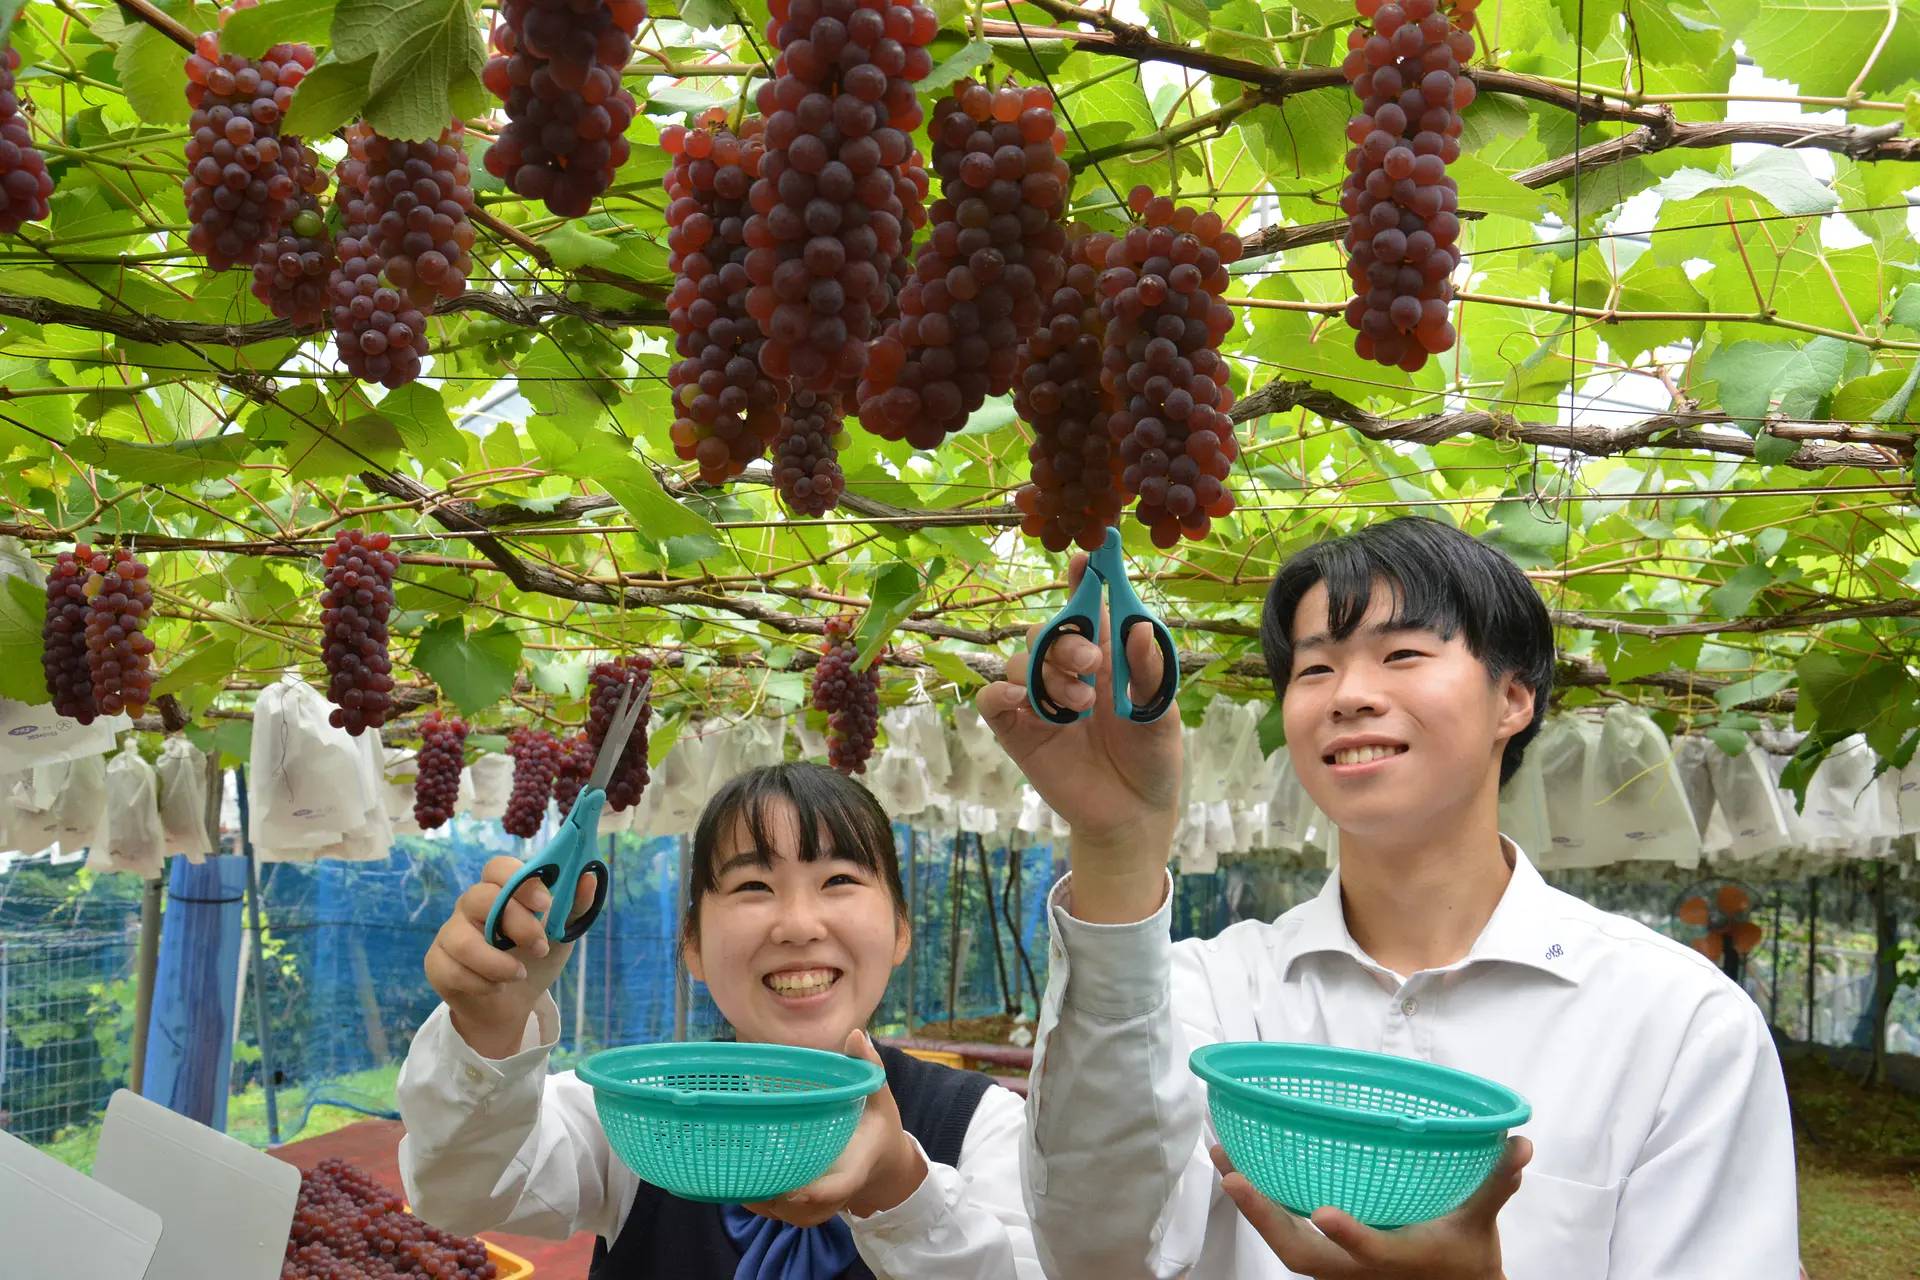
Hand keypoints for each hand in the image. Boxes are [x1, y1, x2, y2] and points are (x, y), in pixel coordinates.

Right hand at [423, 855, 595, 1060]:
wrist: (516, 1005)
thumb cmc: (536, 959)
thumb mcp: (562, 934)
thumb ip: (575, 906)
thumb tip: (590, 876)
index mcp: (500, 890)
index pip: (497, 867)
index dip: (519, 880)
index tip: (546, 904)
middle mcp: (470, 905)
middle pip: (481, 898)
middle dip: (516, 925)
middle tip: (540, 948)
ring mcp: (449, 933)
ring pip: (463, 940)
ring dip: (498, 963)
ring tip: (519, 974)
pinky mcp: (436, 963)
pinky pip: (452, 969)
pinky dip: (482, 984)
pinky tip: (496, 988)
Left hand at [745, 1031, 925, 1226]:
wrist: (885, 1166)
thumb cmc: (877, 1127)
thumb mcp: (879, 1097)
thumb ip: (868, 1069)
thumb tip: (853, 1035)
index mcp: (856, 1165)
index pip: (839, 1186)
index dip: (817, 1193)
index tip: (794, 1192)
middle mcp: (838, 1192)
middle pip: (806, 1210)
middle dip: (777, 1201)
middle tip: (745, 1180)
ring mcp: (822, 1204)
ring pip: (789, 1216)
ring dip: (763, 1203)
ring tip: (733, 1179)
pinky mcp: (809, 1207)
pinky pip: (782, 1213)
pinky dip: (760, 1204)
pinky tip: (736, 1183)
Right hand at [975, 552, 1182, 922]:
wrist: (1133, 815)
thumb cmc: (1152, 758)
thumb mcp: (1162, 712)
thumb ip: (1148, 672)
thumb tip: (1139, 628)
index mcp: (1107, 657)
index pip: (1088, 607)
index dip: (1084, 579)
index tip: (1086, 559)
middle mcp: (1070, 671)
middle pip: (1048, 630)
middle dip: (1066, 638)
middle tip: (1091, 663)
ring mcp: (1041, 701)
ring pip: (1021, 661)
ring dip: (1046, 672)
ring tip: (1080, 703)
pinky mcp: (1019, 731)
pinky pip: (994, 700)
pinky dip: (1002, 694)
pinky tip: (1026, 702)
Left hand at [1212, 1137, 1530, 1278]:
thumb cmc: (1464, 1258)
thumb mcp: (1481, 1224)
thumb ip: (1496, 1184)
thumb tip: (1520, 1145)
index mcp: (1397, 1260)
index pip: (1371, 1252)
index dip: (1349, 1237)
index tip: (1323, 1213)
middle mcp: (1359, 1270)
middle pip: (1301, 1254)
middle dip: (1265, 1217)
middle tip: (1234, 1174)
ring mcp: (1338, 1268)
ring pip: (1286, 1244)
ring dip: (1252, 1204)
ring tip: (1223, 1156)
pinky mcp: (1327, 1258)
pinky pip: (1287, 1234)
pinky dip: (1262, 1205)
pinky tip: (1242, 1169)